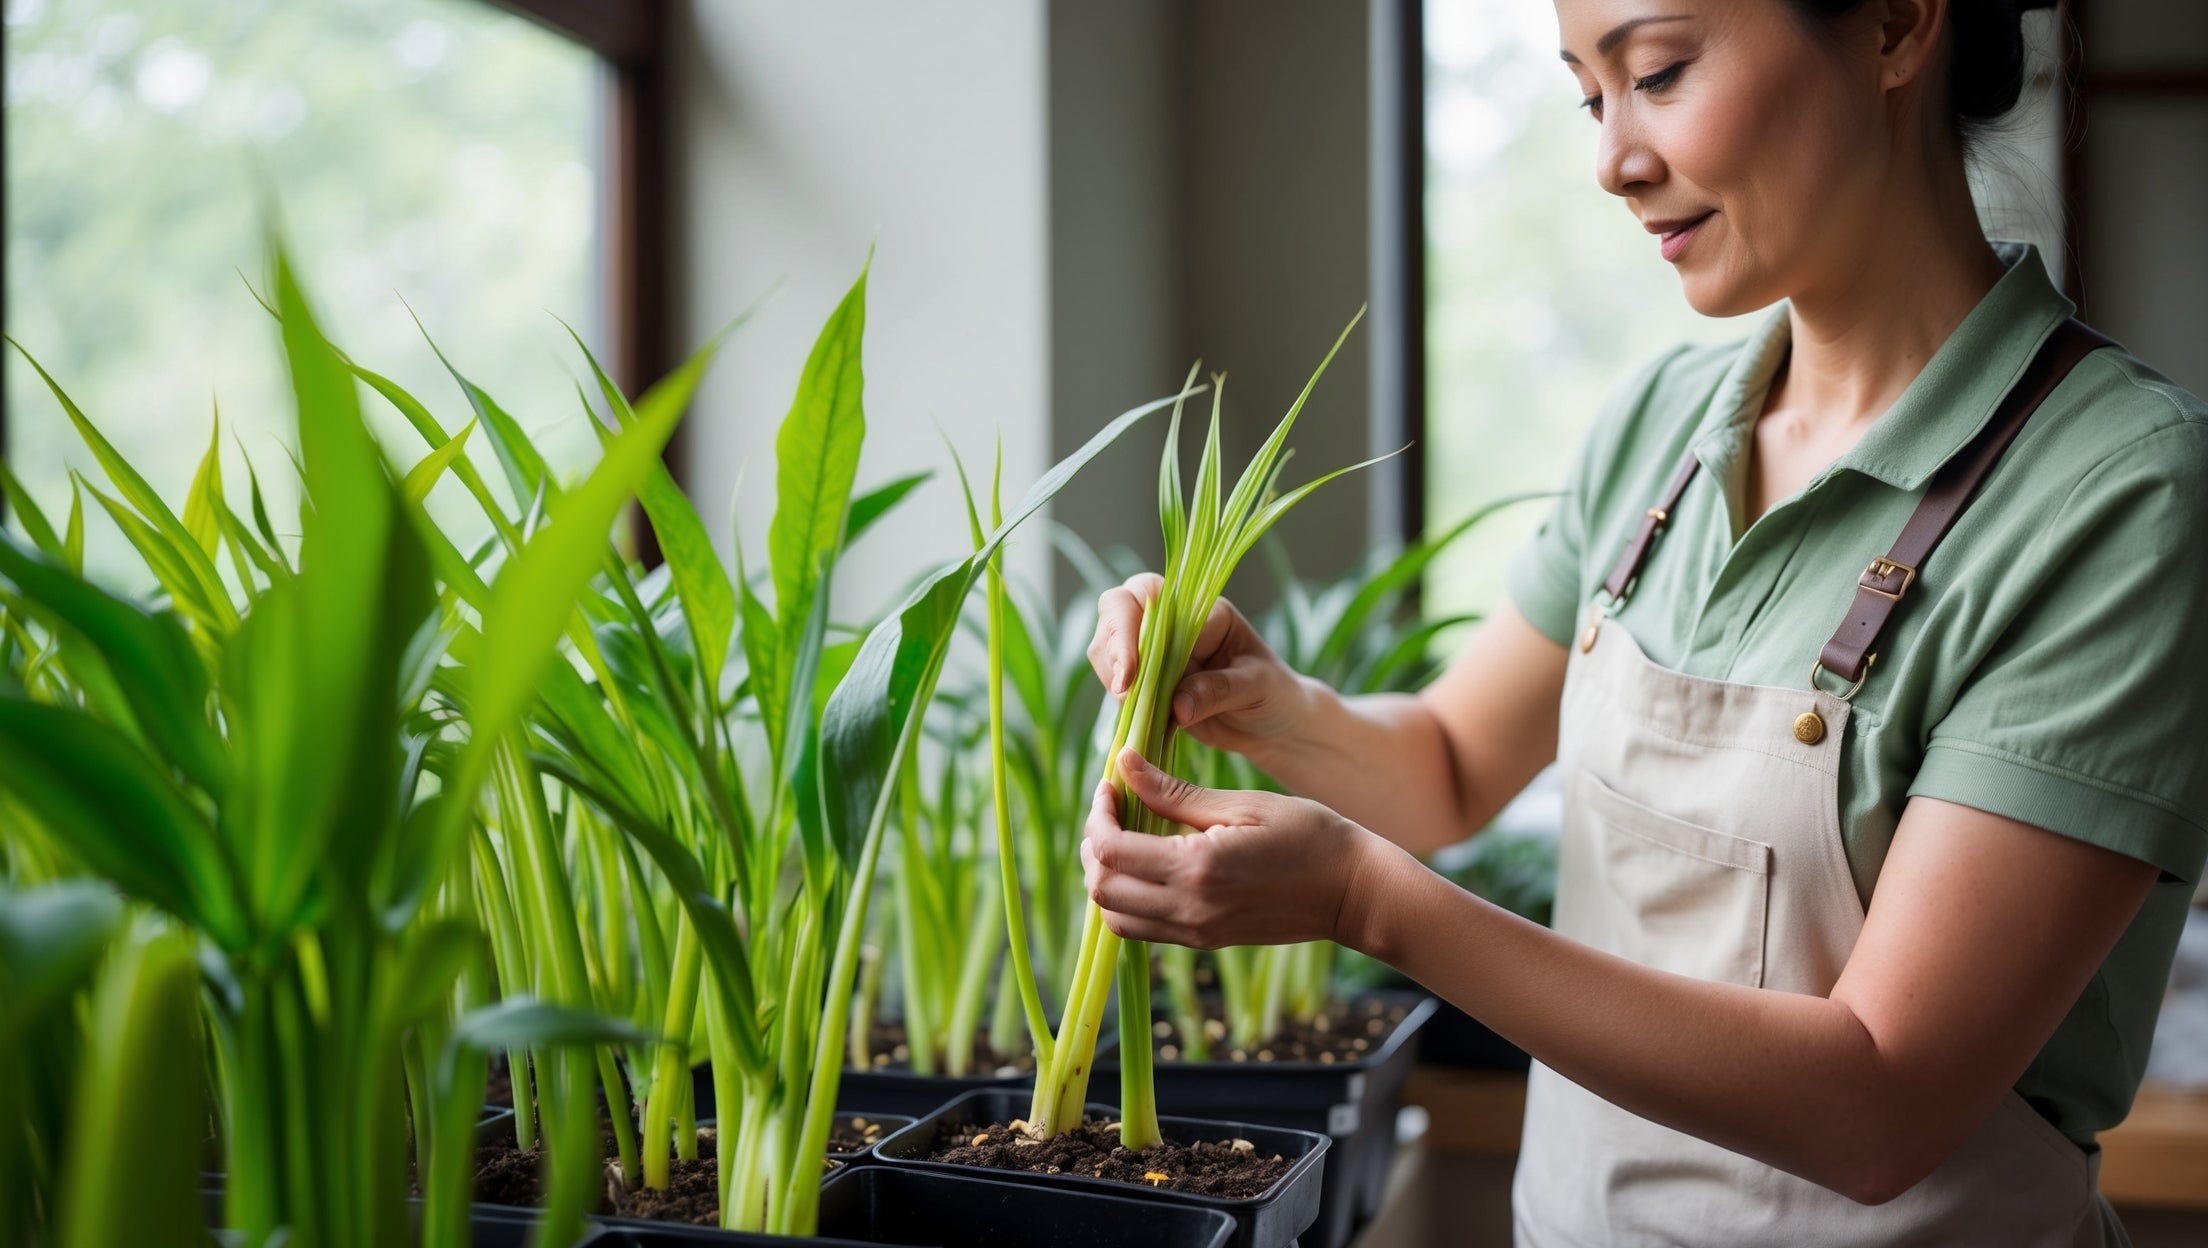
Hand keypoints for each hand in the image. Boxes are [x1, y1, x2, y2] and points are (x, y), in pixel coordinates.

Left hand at [1080, 746, 1400, 950]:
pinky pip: (1143, 928)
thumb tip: (1123, 765)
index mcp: (1196, 868)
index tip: (1109, 786)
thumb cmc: (1307, 836)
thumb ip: (1173, 792)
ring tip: (1126, 836)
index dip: (1098, 815)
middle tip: (1112, 810)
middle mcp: (1188, 909)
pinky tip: (1148, 863)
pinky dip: (1128, 898)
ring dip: (1107, 876)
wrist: (1353, 892)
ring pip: (1114, 916)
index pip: (1111, 850)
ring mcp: (1195, 932)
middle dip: (1094, 846)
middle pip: (1102, 888)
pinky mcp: (1204, 941)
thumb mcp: (1240, 804)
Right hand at [1086, 573, 1314, 759]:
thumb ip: (1217, 690)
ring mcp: (1155, 652)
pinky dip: (1118, 701)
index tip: (1130, 671)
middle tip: (1123, 692)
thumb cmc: (1274, 693)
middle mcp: (1172, 622)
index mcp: (1202, 609)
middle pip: (1116, 613)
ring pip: (1108, 649)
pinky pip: (1117, 684)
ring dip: (1112, 678)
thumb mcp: (1256, 687)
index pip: (1149, 597)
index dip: (1129, 628)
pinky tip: (1134, 719)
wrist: (1275, 724)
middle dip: (1112, 650)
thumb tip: (1176, 706)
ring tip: (1134, 709)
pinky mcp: (1147, 683)